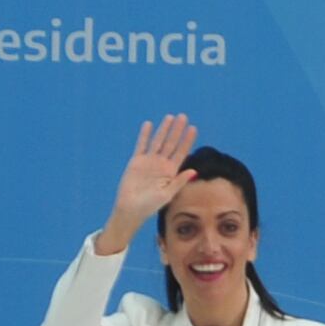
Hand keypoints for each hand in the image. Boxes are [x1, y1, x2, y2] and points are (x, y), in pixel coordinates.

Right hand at [97, 114, 198, 254]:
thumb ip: (179, 182)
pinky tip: (149, 124)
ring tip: (170, 117)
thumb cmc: (150, 206)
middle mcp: (161, 164)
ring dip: (164, 129)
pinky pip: (141, 145)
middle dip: (177, 130)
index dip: (187, 141)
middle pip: (171, 143)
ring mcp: (149, 162)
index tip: (193, 128)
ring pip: (158, 141)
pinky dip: (145, 135)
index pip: (181, 153)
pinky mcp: (136, 161)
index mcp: (171, 172)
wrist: (130, 209)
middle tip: (183, 117)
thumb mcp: (167, 194)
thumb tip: (194, 171)